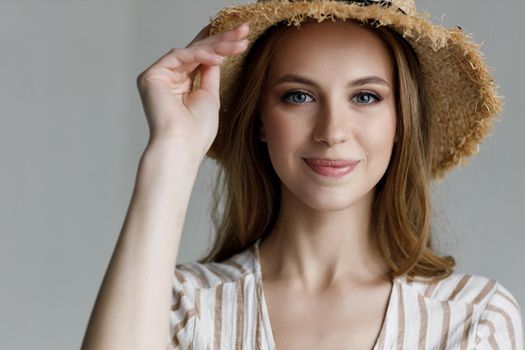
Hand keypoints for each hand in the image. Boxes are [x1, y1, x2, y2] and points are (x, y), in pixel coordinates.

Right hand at [136, 22, 249, 154]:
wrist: (183, 146)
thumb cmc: (197, 131)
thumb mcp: (209, 95)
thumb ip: (209, 73)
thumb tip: (216, 53)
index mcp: (180, 84)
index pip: (201, 58)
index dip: (221, 46)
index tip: (242, 37)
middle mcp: (167, 77)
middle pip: (196, 51)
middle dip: (222, 39)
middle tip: (244, 30)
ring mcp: (158, 76)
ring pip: (190, 51)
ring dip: (217, 45)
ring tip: (239, 44)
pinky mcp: (151, 76)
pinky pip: (179, 56)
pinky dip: (200, 54)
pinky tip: (219, 57)